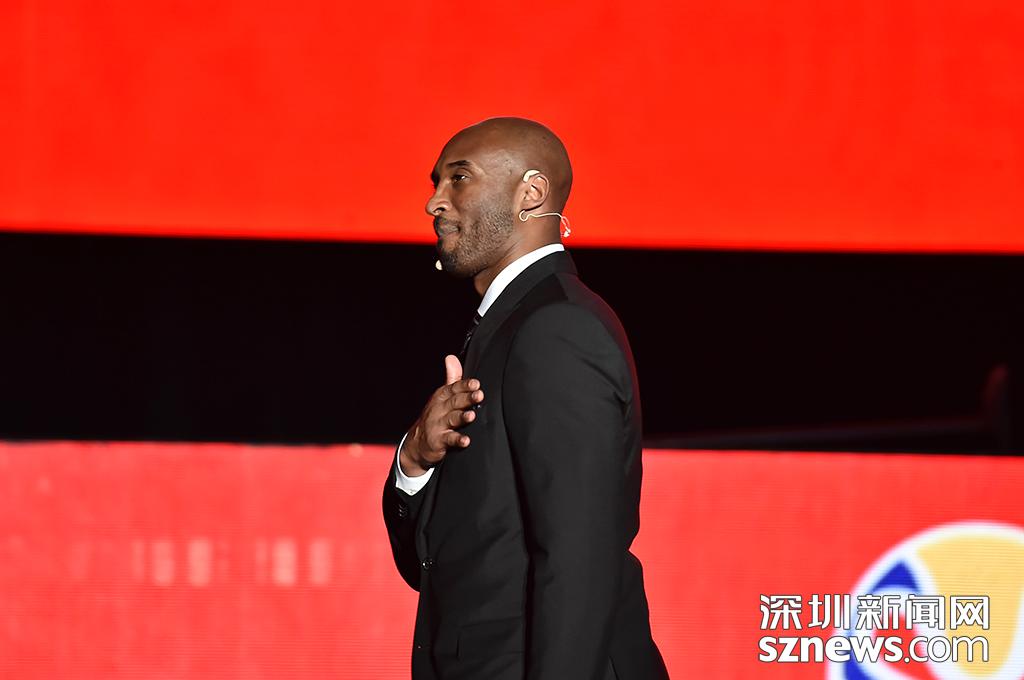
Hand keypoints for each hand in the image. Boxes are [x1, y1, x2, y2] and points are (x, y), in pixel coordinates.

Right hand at [400, 354, 484, 476]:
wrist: (417, 443)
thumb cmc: (435, 416)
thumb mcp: (441, 396)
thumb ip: (451, 378)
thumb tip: (451, 357)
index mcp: (442, 396)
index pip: (453, 388)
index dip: (464, 385)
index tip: (475, 383)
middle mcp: (439, 409)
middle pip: (454, 402)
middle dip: (466, 398)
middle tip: (479, 395)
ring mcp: (438, 425)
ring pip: (451, 419)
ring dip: (461, 417)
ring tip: (471, 415)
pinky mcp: (438, 441)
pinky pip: (449, 440)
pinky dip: (457, 440)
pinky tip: (466, 441)